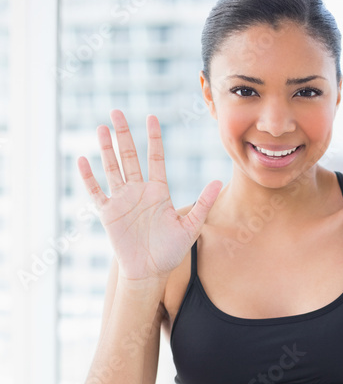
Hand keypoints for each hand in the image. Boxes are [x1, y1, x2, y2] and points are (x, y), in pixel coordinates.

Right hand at [77, 109, 222, 280]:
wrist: (150, 271)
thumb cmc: (171, 251)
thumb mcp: (191, 227)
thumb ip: (203, 204)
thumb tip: (218, 182)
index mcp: (158, 191)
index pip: (155, 158)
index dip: (153, 138)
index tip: (152, 117)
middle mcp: (138, 191)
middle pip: (129, 157)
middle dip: (123, 134)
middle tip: (116, 112)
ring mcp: (122, 200)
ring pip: (112, 169)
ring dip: (106, 149)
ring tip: (102, 128)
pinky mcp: (108, 213)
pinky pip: (96, 192)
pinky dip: (88, 177)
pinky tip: (82, 160)